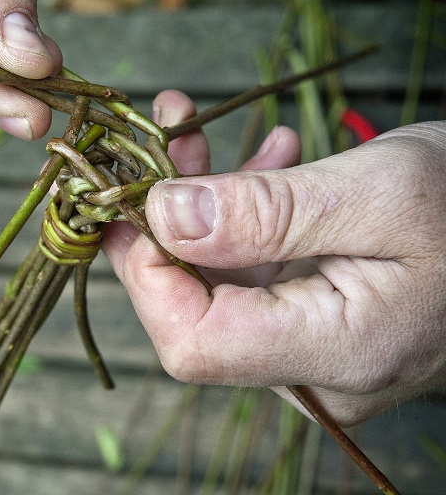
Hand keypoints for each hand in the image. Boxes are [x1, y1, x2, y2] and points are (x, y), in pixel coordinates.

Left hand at [103, 90, 445, 425]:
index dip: (147, 273)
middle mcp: (315, 371)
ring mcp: (310, 354)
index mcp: (338, 351)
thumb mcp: (377, 191)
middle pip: (194, 313)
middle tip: (170, 142)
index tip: (135, 197)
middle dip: (167, 222)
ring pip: (216, 288)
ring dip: (200, 209)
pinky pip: (250, 278)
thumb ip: (267, 214)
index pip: (193, 342)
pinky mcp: (313, 326)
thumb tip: (163, 217)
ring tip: (209, 143)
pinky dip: (239, 220)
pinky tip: (262, 167)